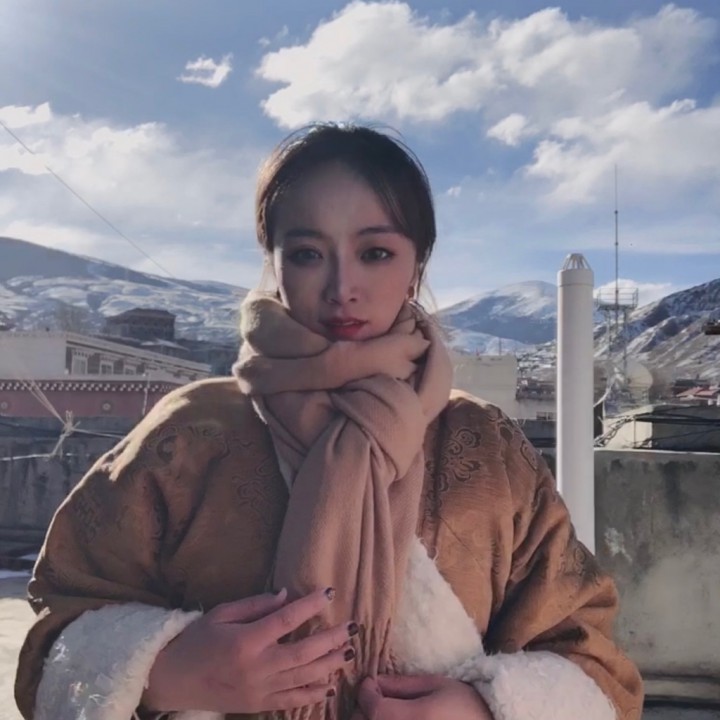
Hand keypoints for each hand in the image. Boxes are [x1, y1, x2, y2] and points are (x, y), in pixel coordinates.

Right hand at [142, 588, 355, 713]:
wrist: (172, 680)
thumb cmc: (196, 640)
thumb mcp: (222, 614)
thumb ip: (255, 605)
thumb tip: (287, 595)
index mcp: (246, 641)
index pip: (286, 620)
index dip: (310, 605)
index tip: (329, 593)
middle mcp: (257, 667)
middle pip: (303, 652)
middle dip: (331, 639)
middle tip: (353, 627)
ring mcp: (259, 690)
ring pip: (303, 678)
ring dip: (329, 665)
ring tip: (348, 652)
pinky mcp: (258, 704)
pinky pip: (291, 700)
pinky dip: (312, 694)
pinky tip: (329, 684)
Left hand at [351, 674, 493, 719]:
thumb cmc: (467, 707)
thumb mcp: (437, 686)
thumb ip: (402, 684)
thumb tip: (375, 681)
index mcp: (416, 719)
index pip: (373, 708)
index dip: (365, 692)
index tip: (368, 683)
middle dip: (364, 710)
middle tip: (374, 700)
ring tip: (382, 714)